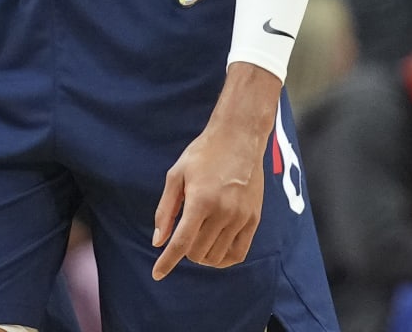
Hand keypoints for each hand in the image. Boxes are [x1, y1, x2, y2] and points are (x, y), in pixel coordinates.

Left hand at [151, 64, 280, 280]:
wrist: (239, 137)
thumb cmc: (204, 153)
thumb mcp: (176, 175)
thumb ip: (166, 210)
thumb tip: (158, 241)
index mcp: (200, 201)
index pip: (181, 243)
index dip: (167, 262)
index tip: (157, 274)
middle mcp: (223, 212)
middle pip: (198, 253)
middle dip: (185, 252)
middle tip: (183, 236)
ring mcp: (241, 217)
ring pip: (217, 256)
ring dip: (202, 256)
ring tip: (198, 239)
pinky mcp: (254, 219)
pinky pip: (239, 253)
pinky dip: (224, 259)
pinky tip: (216, 250)